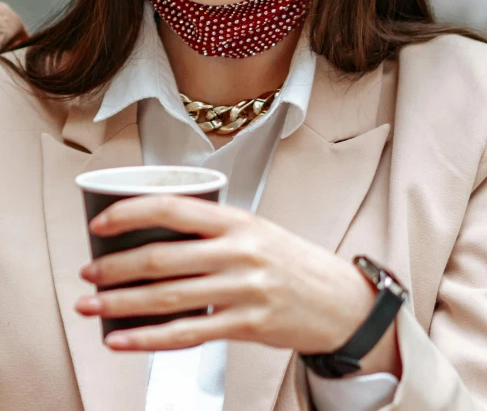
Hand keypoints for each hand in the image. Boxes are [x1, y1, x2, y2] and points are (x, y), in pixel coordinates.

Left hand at [75, 193, 375, 353]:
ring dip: (120, 303)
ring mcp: (242, 290)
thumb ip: (212, 229)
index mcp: (237, 220)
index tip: (101, 223)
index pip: (173, 208)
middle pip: (162, 257)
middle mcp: (238, 252)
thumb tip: (156, 232)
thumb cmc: (291, 261)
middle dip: (114, 268)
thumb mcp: (255, 229)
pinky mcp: (244, 325)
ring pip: (167, 298)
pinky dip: (147, 338)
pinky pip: (187, 334)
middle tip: (87, 274)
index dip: (130, 213)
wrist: (338, 300)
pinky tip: (122, 339)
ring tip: (92, 306)